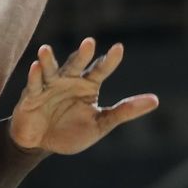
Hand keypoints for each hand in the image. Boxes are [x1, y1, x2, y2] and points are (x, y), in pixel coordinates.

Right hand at [9, 37, 158, 153]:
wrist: (42, 144)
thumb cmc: (71, 131)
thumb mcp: (101, 124)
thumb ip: (124, 111)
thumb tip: (155, 100)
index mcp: (87, 86)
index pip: (100, 70)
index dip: (109, 60)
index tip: (119, 48)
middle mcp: (68, 81)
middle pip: (76, 64)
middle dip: (82, 54)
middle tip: (89, 43)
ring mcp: (49, 86)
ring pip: (50, 70)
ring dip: (48, 60)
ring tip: (46, 50)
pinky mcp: (31, 97)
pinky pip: (34, 85)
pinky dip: (34, 76)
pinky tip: (35, 66)